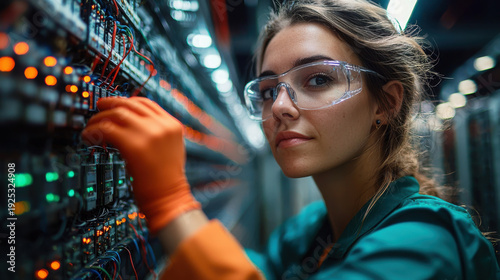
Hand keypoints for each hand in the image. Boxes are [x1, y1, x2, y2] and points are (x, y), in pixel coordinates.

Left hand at [81, 96, 199, 233]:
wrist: (169, 199)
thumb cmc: (165, 181)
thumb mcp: (170, 150)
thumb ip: (157, 134)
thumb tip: (131, 125)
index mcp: (172, 125)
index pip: (146, 103)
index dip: (127, 102)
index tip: (114, 105)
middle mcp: (162, 125)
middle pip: (129, 105)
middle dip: (110, 104)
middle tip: (97, 108)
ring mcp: (149, 133)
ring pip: (116, 114)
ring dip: (99, 118)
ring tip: (90, 128)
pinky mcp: (133, 145)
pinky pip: (106, 129)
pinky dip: (93, 131)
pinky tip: (88, 137)